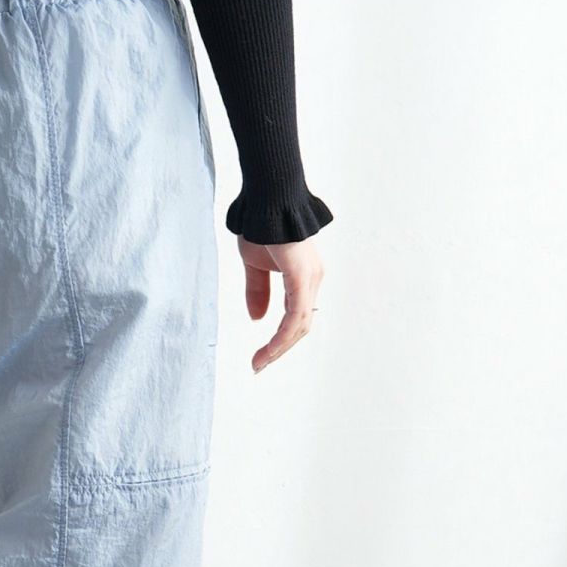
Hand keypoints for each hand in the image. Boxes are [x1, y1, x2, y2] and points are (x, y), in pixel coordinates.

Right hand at [239, 234, 323, 372]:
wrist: (266, 200)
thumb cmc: (261, 225)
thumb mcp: (254, 265)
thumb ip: (258, 291)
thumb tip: (258, 318)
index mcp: (303, 278)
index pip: (296, 317)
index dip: (279, 340)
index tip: (260, 356)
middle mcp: (312, 280)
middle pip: (301, 327)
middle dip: (279, 350)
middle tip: (258, 366)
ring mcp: (310, 279)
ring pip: (300, 326)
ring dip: (279, 348)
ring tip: (260, 363)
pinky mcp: (302, 277)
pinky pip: (295, 316)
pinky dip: (282, 336)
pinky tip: (269, 348)